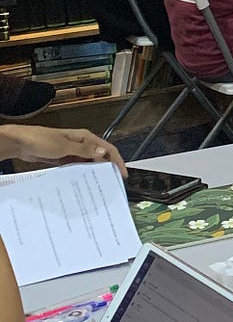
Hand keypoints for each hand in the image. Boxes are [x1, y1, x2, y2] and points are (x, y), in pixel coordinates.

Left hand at [0, 125, 124, 176]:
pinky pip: (77, 166)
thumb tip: (102, 154)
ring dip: (93, 171)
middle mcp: (81, 144)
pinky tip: (83, 181)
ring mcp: (72, 151)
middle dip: (107, 168)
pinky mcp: (63, 158)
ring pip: (88, 162)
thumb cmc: (41, 140)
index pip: (107, 149)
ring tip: (98, 184)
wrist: (20, 143)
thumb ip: (84, 151)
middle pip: (99, 156)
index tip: (122, 173)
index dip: (117, 160)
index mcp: (85, 137)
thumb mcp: (64, 146)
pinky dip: (81, 172)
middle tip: (112, 181)